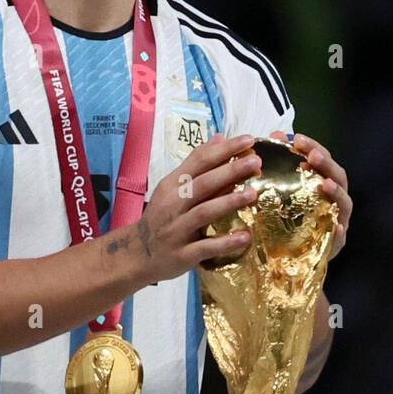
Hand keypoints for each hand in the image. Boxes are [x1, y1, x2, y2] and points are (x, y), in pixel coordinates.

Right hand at [137, 133, 261, 283]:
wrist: (137, 254)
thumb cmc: (161, 216)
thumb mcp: (173, 187)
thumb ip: (196, 164)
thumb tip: (220, 138)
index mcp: (173, 184)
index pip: (199, 160)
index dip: (224, 150)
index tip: (249, 140)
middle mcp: (174, 204)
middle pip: (203, 184)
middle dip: (230, 171)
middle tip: (256, 161)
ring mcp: (177, 230)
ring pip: (204, 212)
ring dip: (229, 202)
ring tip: (253, 194)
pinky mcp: (183, 255)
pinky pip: (205, 247)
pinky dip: (225, 242)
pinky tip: (245, 236)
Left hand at [269, 130, 351, 260]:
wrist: (287, 257)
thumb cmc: (288, 217)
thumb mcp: (281, 189)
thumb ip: (280, 162)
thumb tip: (274, 135)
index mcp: (323, 182)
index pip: (322, 159)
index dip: (313, 147)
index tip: (296, 138)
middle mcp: (334, 199)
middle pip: (337, 176)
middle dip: (326, 164)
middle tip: (312, 156)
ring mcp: (338, 221)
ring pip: (344, 203)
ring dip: (336, 192)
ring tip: (325, 184)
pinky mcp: (334, 244)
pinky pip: (339, 238)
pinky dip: (339, 231)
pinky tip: (335, 226)